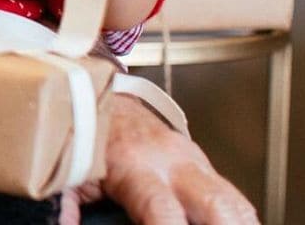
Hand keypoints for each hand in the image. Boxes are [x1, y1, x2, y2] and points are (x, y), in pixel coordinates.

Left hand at [59, 95, 258, 224]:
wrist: (96, 92)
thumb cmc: (81, 131)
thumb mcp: (66, 169)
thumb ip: (64, 204)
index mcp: (135, 164)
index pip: (161, 211)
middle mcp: (171, 160)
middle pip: (216, 204)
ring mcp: (190, 159)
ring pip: (231, 197)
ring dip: (240, 222)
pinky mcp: (198, 162)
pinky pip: (229, 192)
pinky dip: (238, 215)